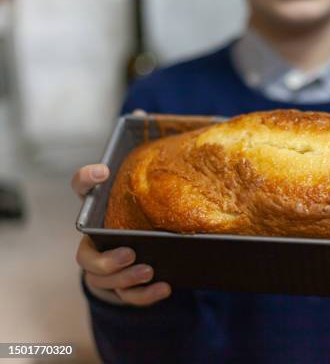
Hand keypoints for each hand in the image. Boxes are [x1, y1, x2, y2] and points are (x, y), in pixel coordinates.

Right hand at [72, 140, 171, 305]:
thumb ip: (139, 150)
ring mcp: (105, 265)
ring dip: (123, 279)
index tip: (101, 170)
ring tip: (149, 270)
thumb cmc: (132, 209)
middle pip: (84, 253)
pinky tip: (165, 287)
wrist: (133, 246)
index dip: (86, 179)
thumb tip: (142, 116)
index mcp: (99, 208)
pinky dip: (143, 295)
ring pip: (102, 280)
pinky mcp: (121, 285)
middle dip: (103, 256)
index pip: (80, 189)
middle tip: (129, 251)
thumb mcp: (138, 182)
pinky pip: (126, 296)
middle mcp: (95, 239)